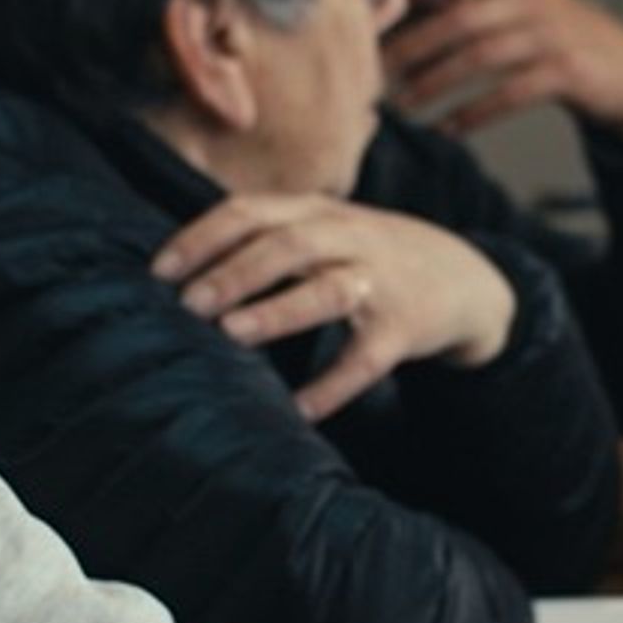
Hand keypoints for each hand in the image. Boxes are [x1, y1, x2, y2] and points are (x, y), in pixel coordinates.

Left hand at [154, 195, 517, 420]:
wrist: (463, 277)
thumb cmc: (367, 254)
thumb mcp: (322, 227)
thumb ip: (264, 235)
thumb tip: (176, 269)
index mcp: (315, 212)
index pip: (249, 212)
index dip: (202, 237)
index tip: (160, 271)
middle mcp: (347, 238)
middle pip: (286, 246)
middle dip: (234, 273)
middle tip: (188, 304)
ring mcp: (379, 283)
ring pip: (328, 291)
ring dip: (278, 312)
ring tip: (232, 335)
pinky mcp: (404, 328)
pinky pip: (365, 359)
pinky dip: (333, 386)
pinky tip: (299, 410)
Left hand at [386, 0, 622, 139]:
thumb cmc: (562, 40)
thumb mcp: (528, 11)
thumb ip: (481, 5)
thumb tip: (409, 9)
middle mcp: (534, 2)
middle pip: (465, 15)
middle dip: (417, 42)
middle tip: (381, 68)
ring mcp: (551, 38)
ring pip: (481, 56)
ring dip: (436, 82)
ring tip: (405, 103)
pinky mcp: (566, 74)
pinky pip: (510, 94)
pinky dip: (474, 114)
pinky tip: (449, 128)